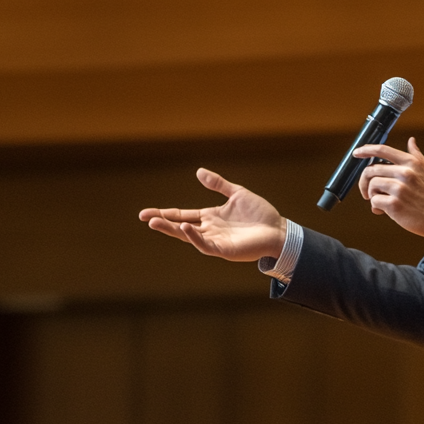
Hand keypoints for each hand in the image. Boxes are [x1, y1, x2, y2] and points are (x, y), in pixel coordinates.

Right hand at [139, 168, 286, 260]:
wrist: (278, 231)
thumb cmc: (261, 215)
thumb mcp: (237, 194)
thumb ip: (218, 184)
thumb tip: (199, 172)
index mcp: (211, 217)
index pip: (183, 215)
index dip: (165, 213)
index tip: (147, 212)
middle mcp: (210, 230)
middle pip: (180, 226)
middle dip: (162, 222)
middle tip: (144, 218)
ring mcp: (216, 241)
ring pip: (189, 237)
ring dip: (172, 230)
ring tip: (156, 223)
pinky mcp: (225, 250)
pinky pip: (205, 245)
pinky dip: (194, 237)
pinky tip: (184, 228)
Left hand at [355, 138, 423, 237]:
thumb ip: (418, 156)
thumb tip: (411, 141)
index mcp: (411, 163)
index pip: (383, 150)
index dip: (366, 150)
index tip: (357, 153)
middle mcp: (405, 173)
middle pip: (372, 170)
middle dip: (365, 181)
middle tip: (367, 191)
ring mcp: (399, 189)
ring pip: (372, 185)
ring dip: (372, 195)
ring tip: (380, 202)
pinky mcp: (395, 205)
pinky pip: (375, 202)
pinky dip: (376, 207)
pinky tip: (383, 211)